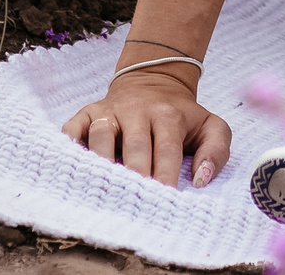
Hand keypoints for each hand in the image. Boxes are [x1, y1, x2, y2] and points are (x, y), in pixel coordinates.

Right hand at [62, 68, 231, 188]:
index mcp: (169, 115)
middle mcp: (137, 110)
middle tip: (134, 204)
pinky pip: (73, 128)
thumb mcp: (211, 126)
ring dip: (102, 163)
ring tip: (103, 190)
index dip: (165, 175)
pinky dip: (68, 145)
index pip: (167, 149)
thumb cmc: (182, 116)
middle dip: (135, 175)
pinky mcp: (87, 112)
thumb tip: (201, 180)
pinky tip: (71, 166)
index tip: (165, 200)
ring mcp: (110, 111)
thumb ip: (216, 150)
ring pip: (101, 135)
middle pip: (134, 145)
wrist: (154, 79)